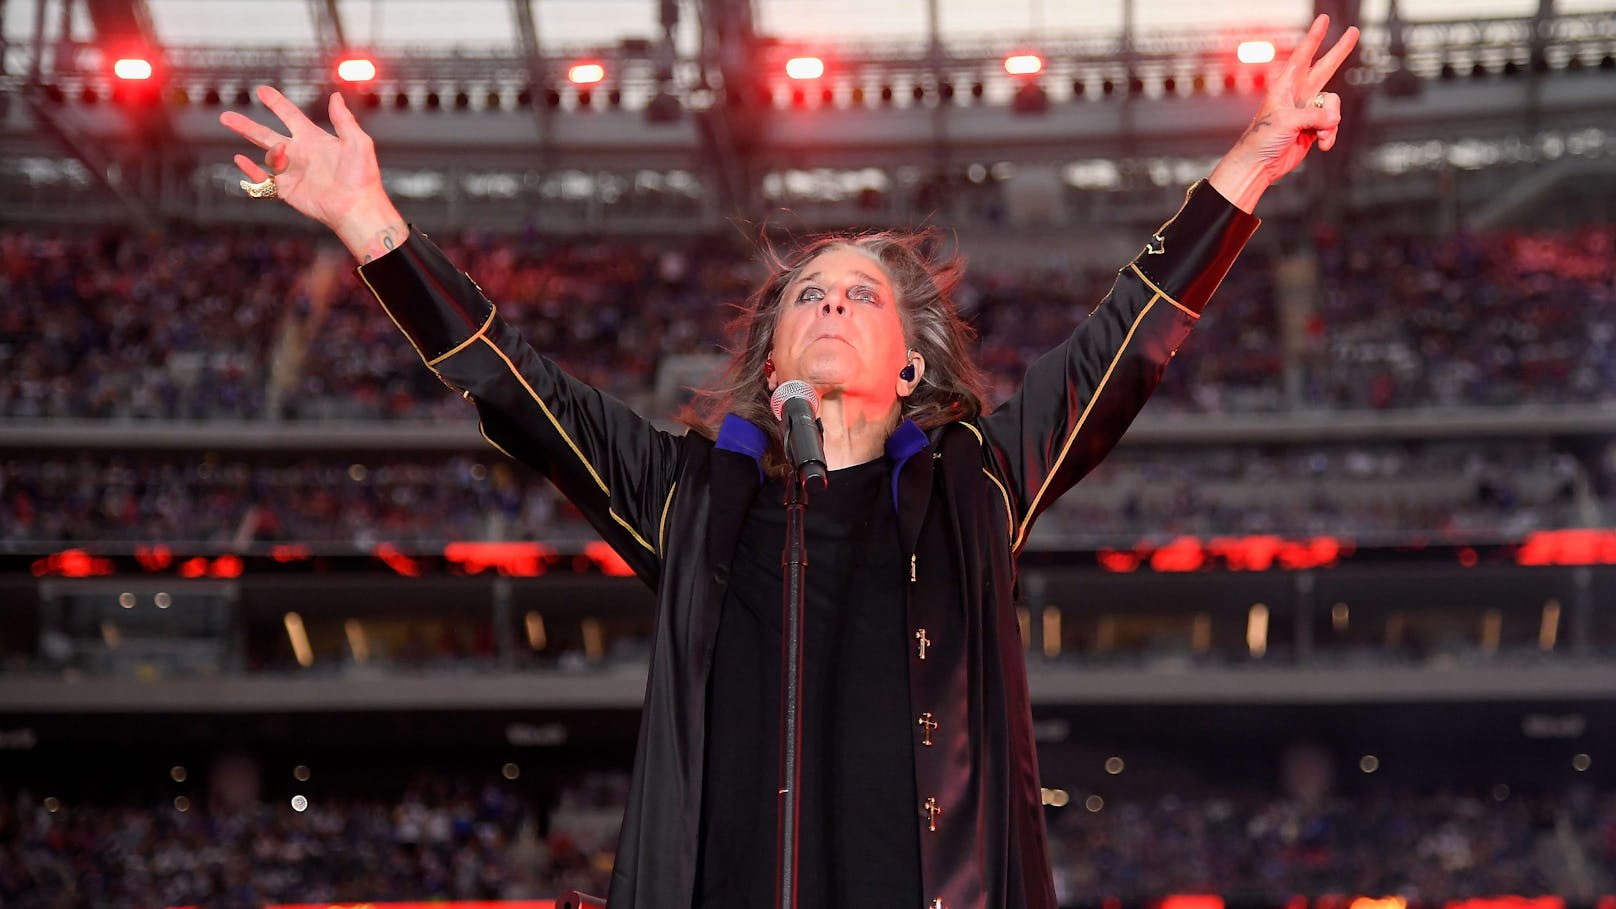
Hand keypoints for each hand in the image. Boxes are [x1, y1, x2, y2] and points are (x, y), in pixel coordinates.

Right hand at [220, 86, 404, 260]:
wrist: (356, 207)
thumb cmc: (362, 176)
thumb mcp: (357, 141)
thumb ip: (344, 119)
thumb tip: (337, 96)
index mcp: (314, 139)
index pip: (290, 116)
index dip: (276, 103)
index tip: (262, 90)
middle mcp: (299, 153)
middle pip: (266, 135)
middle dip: (246, 126)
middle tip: (226, 117)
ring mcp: (292, 172)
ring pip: (264, 155)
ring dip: (258, 146)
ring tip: (269, 145)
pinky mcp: (287, 190)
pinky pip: (263, 180)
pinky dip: (250, 171)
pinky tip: (241, 160)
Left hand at [1208, 14, 1360, 212]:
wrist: (1260, 166)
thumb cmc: (1262, 140)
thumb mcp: (1287, 121)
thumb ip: (1314, 115)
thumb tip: (1334, 118)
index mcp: (1285, 87)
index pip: (1302, 56)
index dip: (1314, 37)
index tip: (1322, 19)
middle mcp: (1298, 95)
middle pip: (1325, 68)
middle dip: (1339, 51)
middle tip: (1353, 31)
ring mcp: (1307, 111)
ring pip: (1334, 106)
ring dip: (1330, 123)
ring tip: (1317, 135)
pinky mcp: (1314, 128)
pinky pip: (1333, 126)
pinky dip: (1330, 136)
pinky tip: (1321, 145)